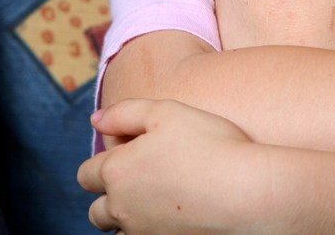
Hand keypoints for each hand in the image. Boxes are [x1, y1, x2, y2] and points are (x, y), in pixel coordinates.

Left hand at [78, 99, 272, 233]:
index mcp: (117, 171)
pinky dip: (150, 232)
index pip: (86, 174)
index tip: (129, 154)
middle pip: (96, 212)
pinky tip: (174, 218)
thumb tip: (97, 119)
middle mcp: (121, 208)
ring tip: (159, 202)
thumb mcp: (166, 112)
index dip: (103, 163)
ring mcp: (141, 234)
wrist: (248, 193)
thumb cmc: (210, 146)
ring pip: (118, 233)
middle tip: (142, 182)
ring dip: (129, 220)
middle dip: (109, 198)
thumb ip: (125, 112)